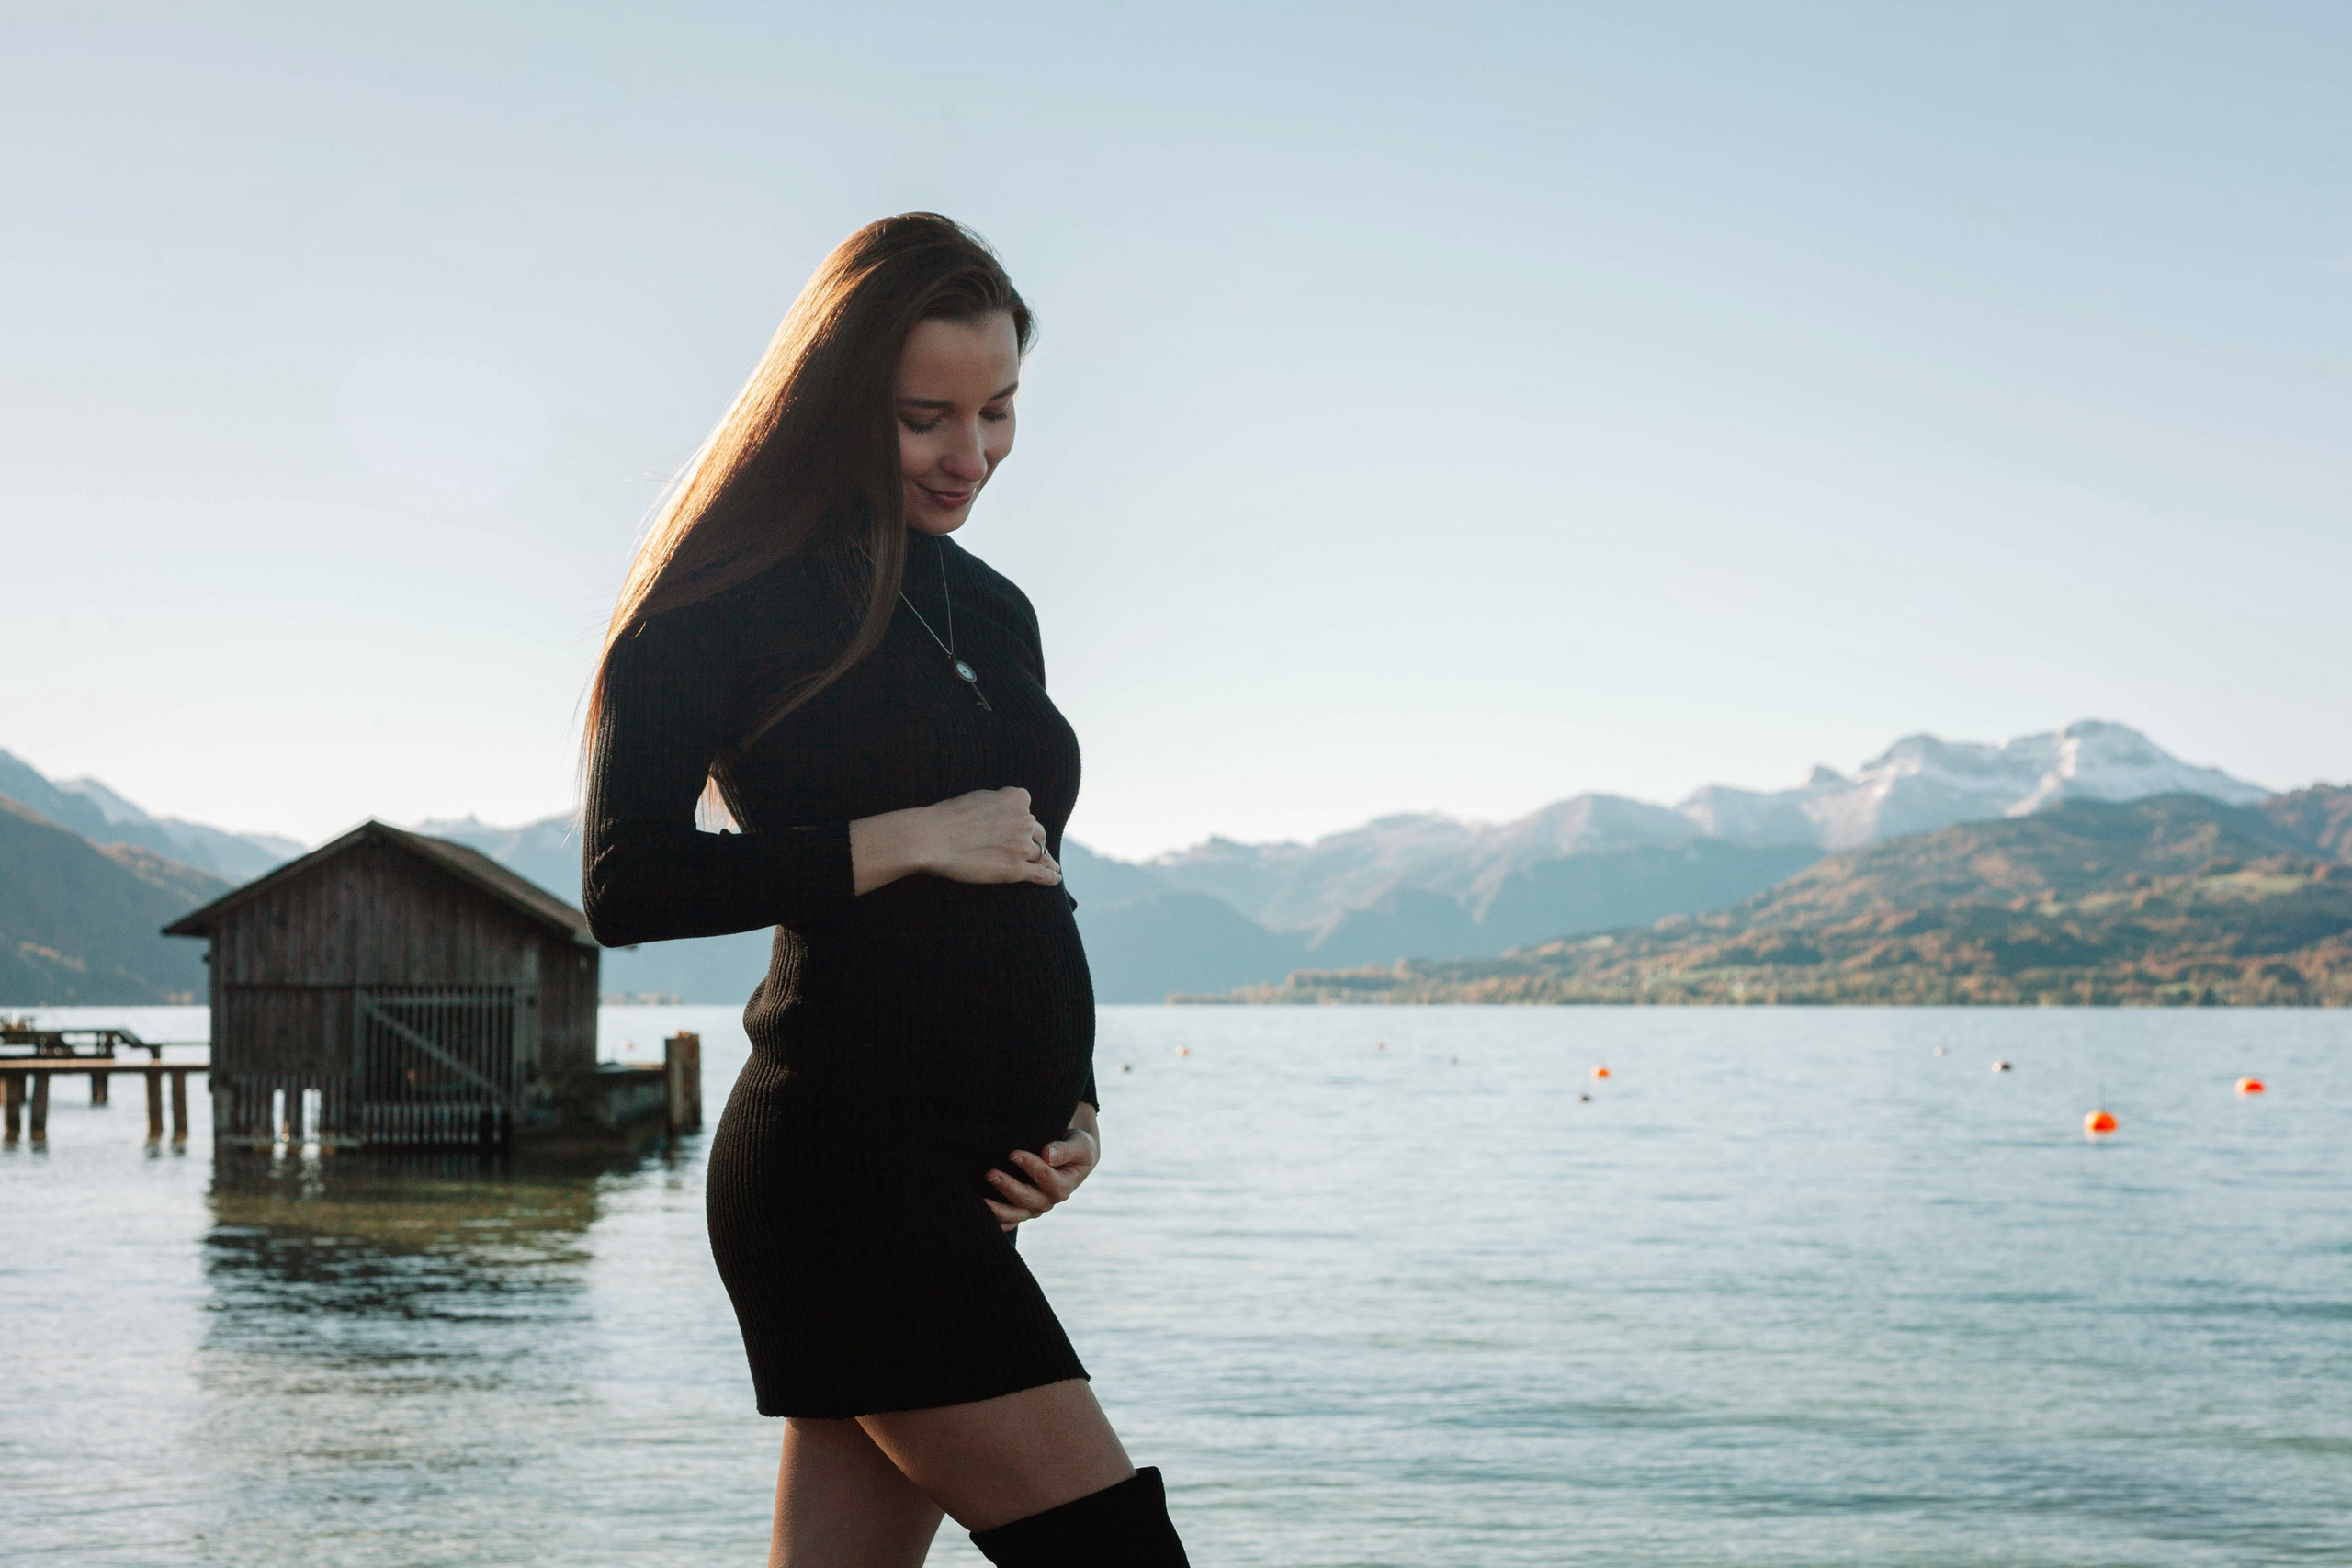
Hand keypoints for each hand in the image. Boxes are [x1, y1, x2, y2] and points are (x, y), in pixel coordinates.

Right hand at [850, 787, 1059, 894]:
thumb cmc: (948, 817)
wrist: (933, 837)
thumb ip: (998, 803)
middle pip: (1037, 832)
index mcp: (1016, 799)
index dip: (1019, 819)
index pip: (1026, 808)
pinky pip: (1040, 874)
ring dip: (1043, 859)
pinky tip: (1055, 877)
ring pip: (1039, 853)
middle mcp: (1024, 820)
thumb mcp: (978, 797)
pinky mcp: (1016, 869)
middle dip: (1032, 839)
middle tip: (1027, 847)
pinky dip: (1050, 876)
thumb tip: (1007, 807)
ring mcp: (1022, 846)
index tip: (1014, 826)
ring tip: (1051, 866)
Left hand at [985, 1122, 1098, 1230]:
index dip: (1031, 1166)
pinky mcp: (1021, 1209)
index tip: (1014, 1153)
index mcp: (1064, 1186)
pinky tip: (980, 1213)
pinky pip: (1007, 1221)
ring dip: (997, 1208)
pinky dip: (995, 1220)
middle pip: (1027, 1198)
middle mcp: (1048, 1201)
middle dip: (1008, 1187)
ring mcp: (1033, 1208)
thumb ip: (1065, 1150)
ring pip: (1015, 1214)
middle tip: (990, 1173)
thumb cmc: (1077, 1148)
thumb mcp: (1080, 1145)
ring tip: (981, 1199)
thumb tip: (1047, 1154)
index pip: (1046, 1177)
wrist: (1072, 1157)